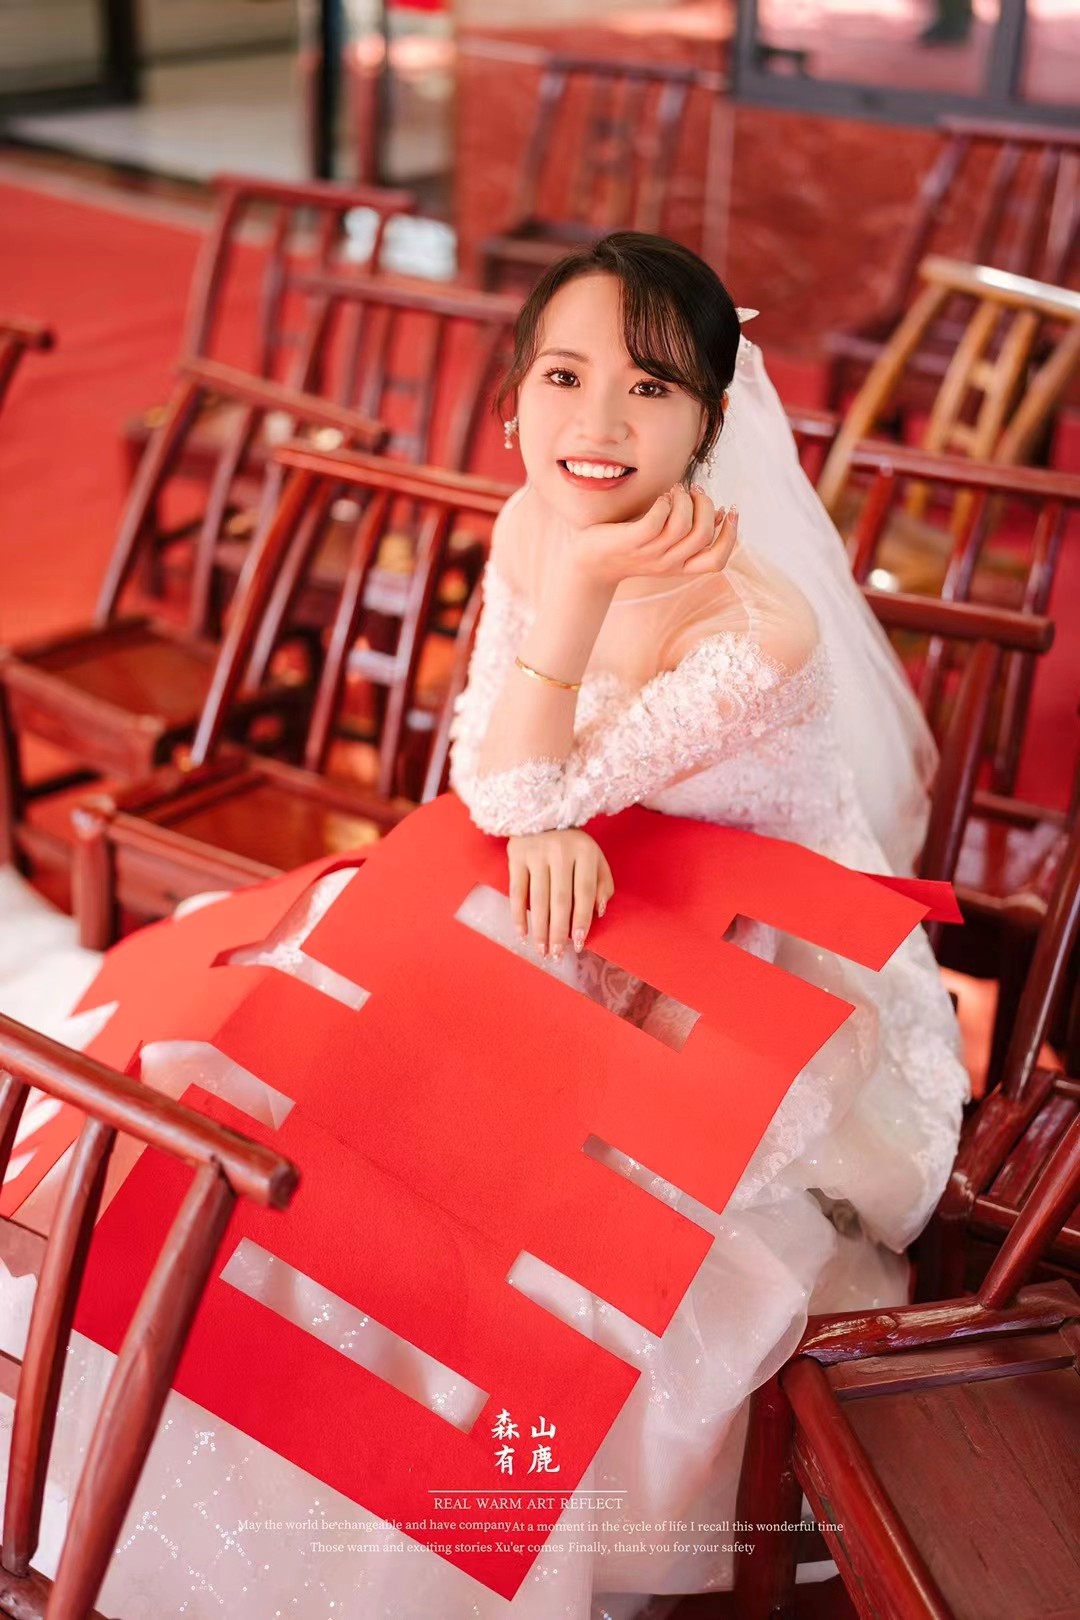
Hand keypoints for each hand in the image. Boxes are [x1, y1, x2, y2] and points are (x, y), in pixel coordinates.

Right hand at [507, 829, 614, 960]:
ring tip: (541, 950)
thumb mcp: (595, 856)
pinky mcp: (516, 857)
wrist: (540, 812)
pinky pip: (517, 891)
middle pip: (560, 900)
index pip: (584, 892)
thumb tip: (598, 912)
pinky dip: (518, 914)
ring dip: (539, 928)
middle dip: (558, 931)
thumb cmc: (572, 843)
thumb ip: (603, 883)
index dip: (582, 920)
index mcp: (585, 852)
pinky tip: (522, 932)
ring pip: (538, 899)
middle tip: (557, 955)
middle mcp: (561, 853)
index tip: (578, 943)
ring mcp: (536, 854)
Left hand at [567, 484, 737, 589]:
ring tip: (675, 490)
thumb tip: (722, 513)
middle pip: (704, 535)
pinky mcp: (632, 541)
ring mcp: (650, 553)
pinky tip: (661, 498)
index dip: (730, 535)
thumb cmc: (630, 547)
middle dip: (706, 507)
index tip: (730, 509)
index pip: (717, 560)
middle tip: (695, 491)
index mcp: (681, 567)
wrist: (591, 563)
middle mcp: (669, 563)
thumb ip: (691, 531)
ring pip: (683, 525)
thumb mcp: (665, 544)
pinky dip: (664, 503)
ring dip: (684, 500)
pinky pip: (657, 519)